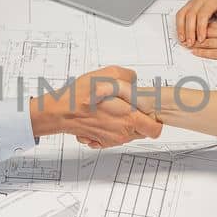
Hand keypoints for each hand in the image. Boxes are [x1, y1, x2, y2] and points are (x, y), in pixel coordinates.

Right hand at [29, 65, 162, 145]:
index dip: (155, 120)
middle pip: (142, 131)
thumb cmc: (81, 96)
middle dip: (139, 120)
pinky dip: (111, 128)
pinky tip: (103, 117)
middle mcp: (122, 132)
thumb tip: (134, 80)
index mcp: (129, 118)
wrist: (60, 111)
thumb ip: (128, 76)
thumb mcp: (108, 74)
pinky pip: (114, 136)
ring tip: (111, 110)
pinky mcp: (101, 142)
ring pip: (128, 134)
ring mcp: (112, 139)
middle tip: (127, 107)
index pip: (155, 129)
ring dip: (124, 123)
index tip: (148, 111)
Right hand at [175, 0, 216, 46]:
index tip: (201, 39)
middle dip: (190, 31)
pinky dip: (178, 25)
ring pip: (182, 15)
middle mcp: (199, 1)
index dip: (201, 28)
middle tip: (191, 43)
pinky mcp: (187, 6)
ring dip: (181, 29)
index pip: (203, 15)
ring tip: (183, 41)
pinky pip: (179, 15)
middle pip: (190, 16)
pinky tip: (180, 35)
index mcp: (210, 1)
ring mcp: (191, 3)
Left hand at [189, 20, 216, 67]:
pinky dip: (203, 52)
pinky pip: (214, 53)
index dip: (203, 26)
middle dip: (196, 34)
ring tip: (188, 44)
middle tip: (187, 36)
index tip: (195, 27)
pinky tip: (196, 52)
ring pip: (209, 42)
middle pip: (209, 32)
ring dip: (197, 43)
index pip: (214, 24)